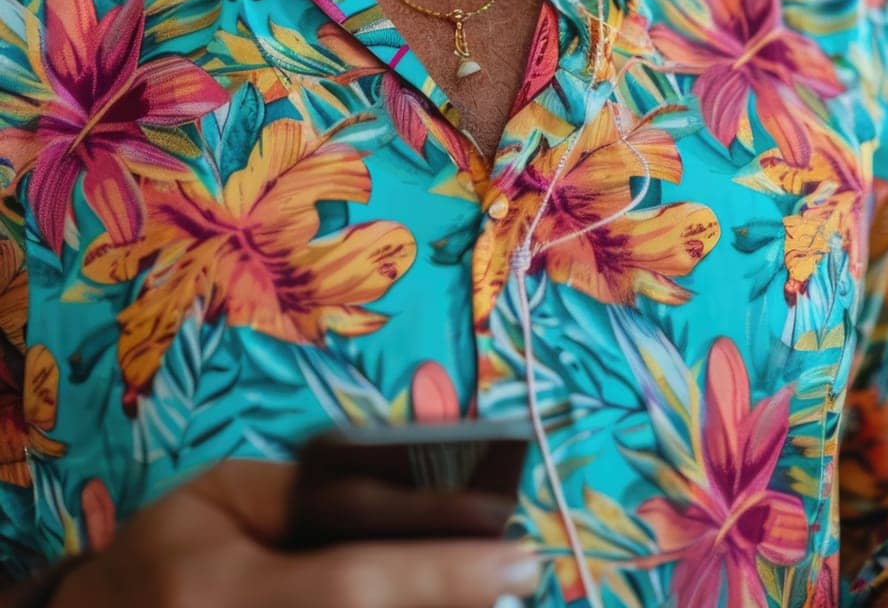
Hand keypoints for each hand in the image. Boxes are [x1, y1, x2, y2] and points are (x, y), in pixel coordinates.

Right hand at [51, 458, 541, 607]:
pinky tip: (440, 605)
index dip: (442, 574)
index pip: (353, 586)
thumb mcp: (220, 498)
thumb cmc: (164, 555)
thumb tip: (404, 498)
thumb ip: (305, 494)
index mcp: (224, 593)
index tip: (521, 558)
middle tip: (514, 582)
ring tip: (484, 592)